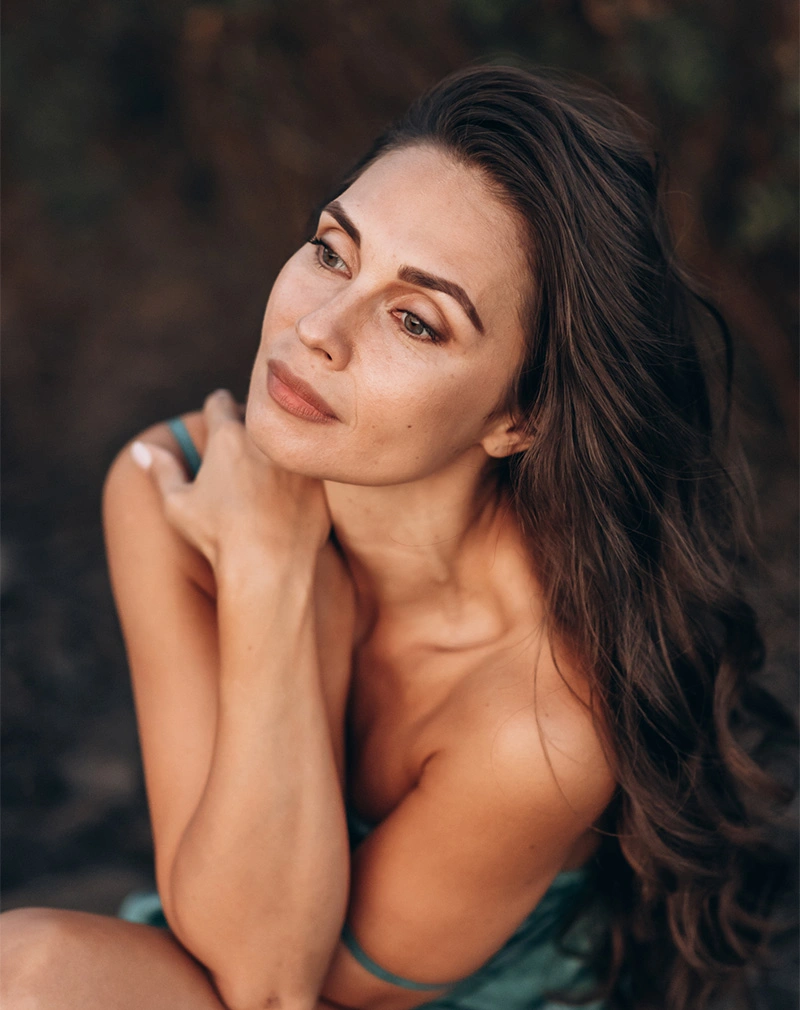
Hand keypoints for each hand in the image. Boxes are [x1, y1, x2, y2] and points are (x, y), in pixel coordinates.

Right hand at [131, 390, 330, 570]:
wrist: (268, 565)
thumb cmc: (217, 536)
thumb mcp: (178, 505)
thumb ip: (162, 470)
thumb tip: (141, 449)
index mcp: (227, 437)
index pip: (219, 402)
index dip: (215, 409)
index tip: (216, 416)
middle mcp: (266, 439)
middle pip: (258, 416)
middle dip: (250, 424)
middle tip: (243, 444)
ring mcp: (297, 458)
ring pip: (287, 438)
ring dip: (278, 447)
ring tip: (270, 468)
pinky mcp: (320, 481)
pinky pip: (309, 467)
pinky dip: (301, 474)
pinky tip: (291, 494)